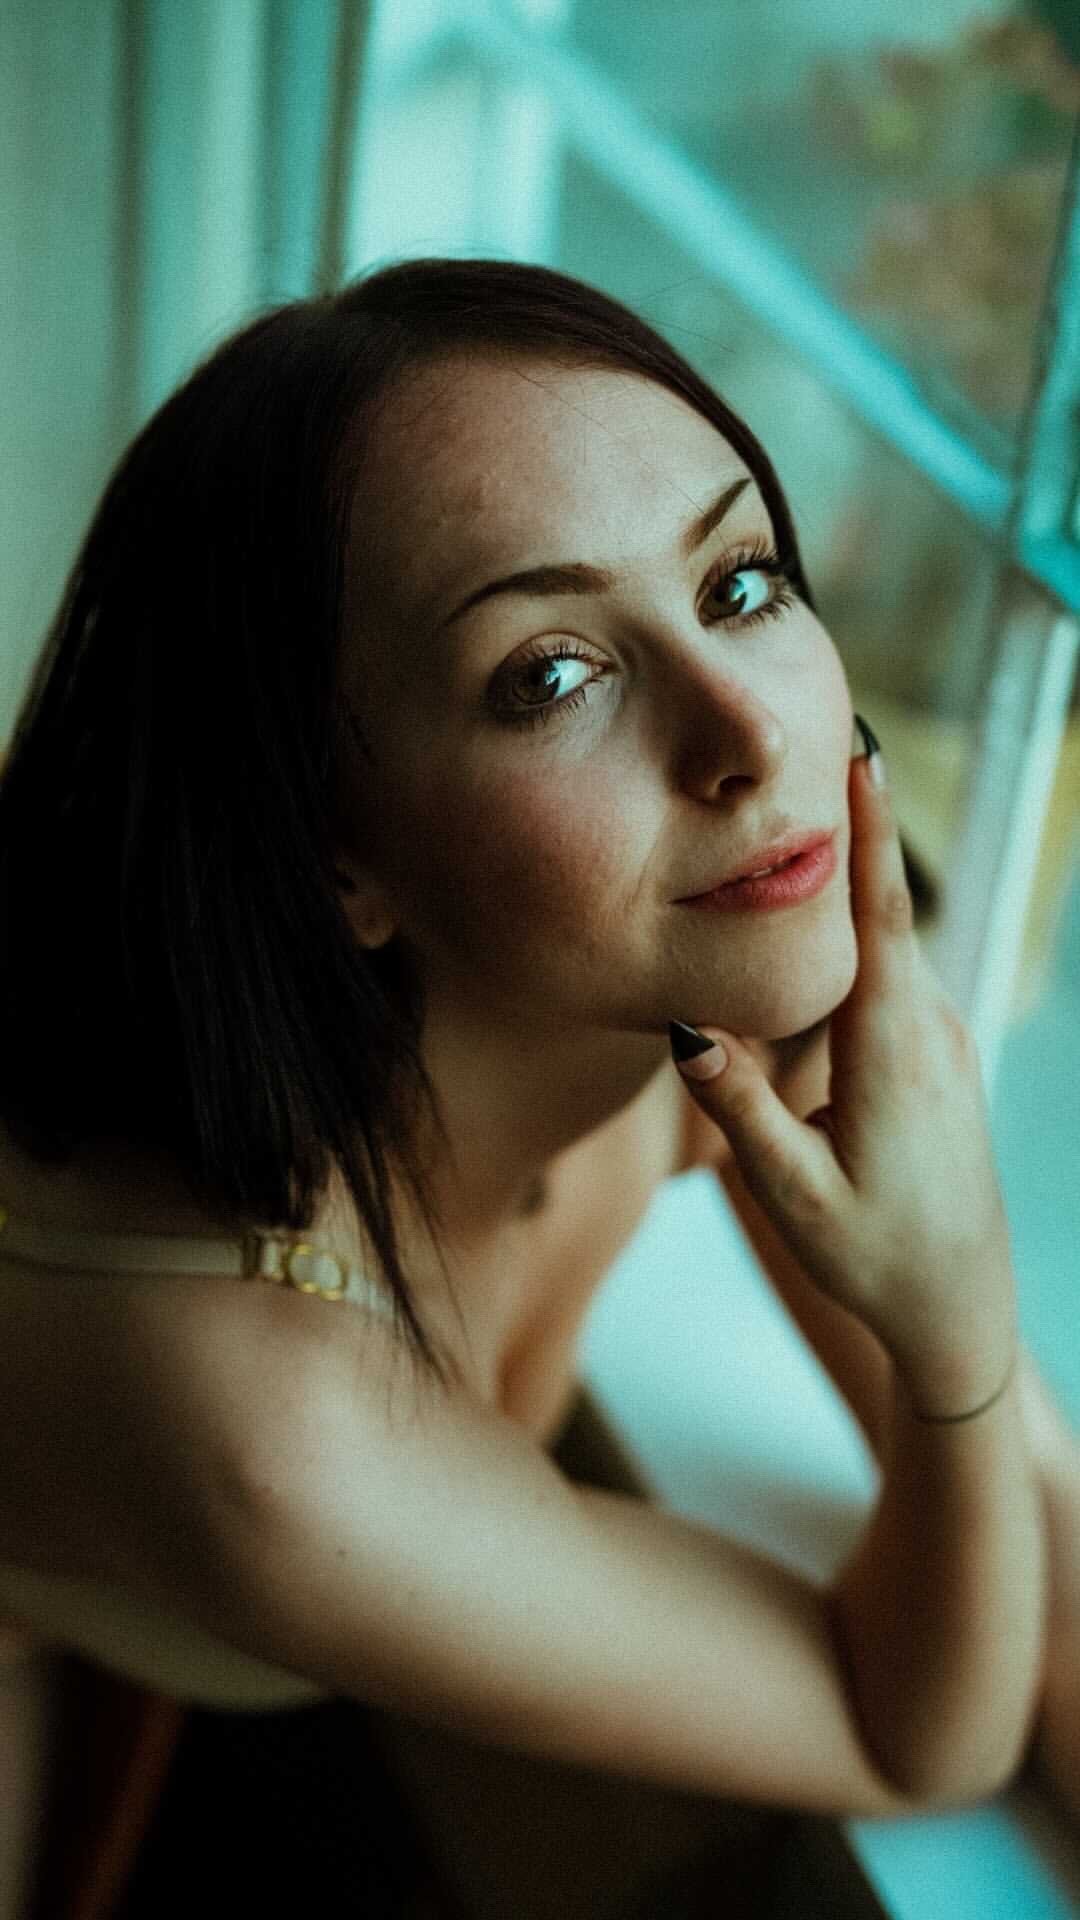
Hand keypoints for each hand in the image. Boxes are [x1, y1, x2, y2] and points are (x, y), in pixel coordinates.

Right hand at [671, 749, 1016, 1401]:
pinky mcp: (939, 1058)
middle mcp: (931, 1031)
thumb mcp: (791, 1193)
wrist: (959, 1306)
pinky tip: (819, 932)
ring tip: (801, 821)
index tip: (865, 756)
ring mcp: (944, 1042)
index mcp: (895, 1051)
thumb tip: (685, 1026)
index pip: (883, 919)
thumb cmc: (874, 1255)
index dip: (871, 834)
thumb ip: (739, 1107)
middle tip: (815, 750)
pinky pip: (893, 980)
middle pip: (885, 912)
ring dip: (849, 892)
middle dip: (851, 832)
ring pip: (887, 948)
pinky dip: (859, 943)